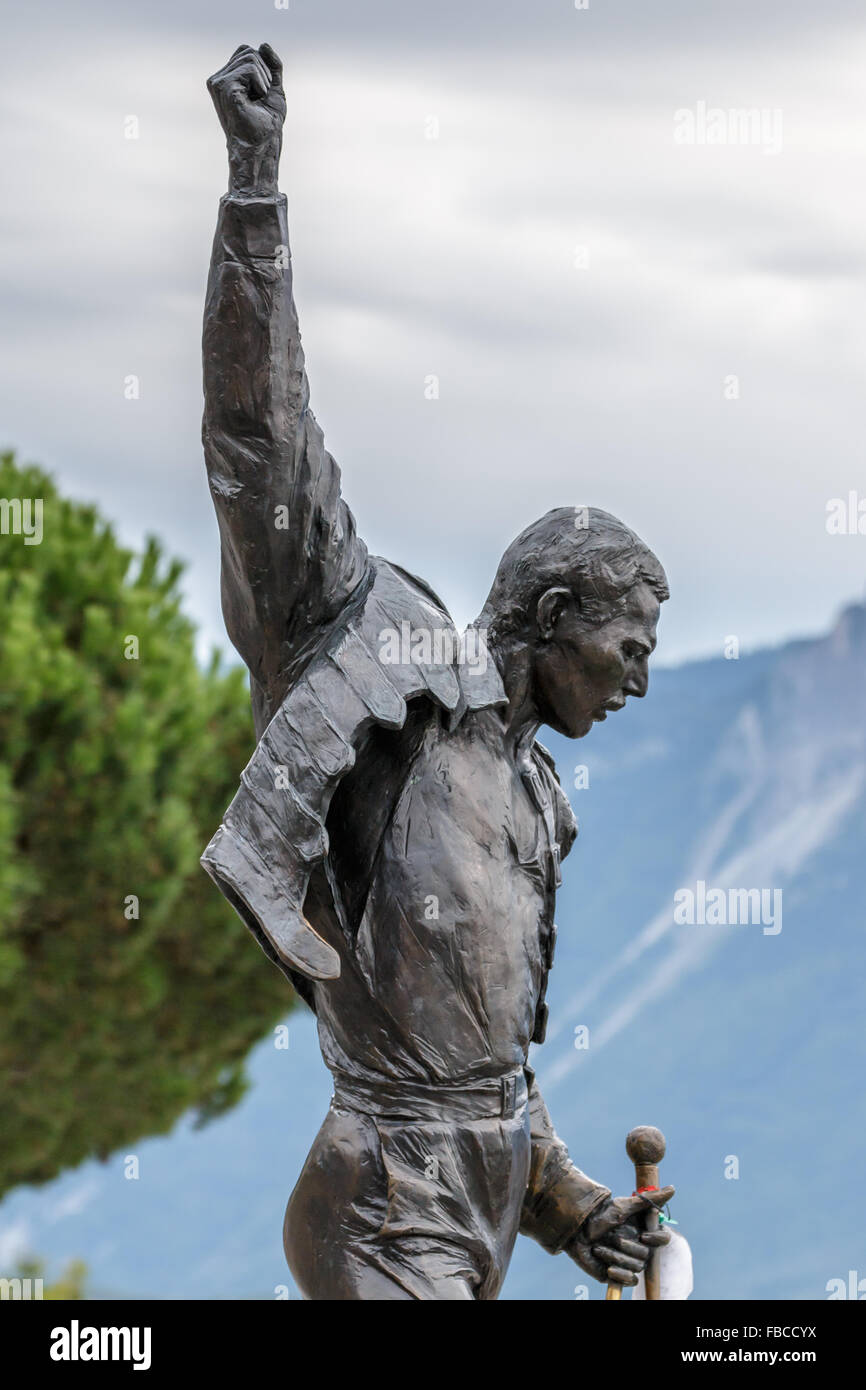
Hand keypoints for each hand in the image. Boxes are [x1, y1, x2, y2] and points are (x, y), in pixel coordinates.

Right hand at [207, 43, 285, 197]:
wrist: (262, 147)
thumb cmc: (267, 124)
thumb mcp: (274, 88)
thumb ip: (271, 66)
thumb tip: (263, 44)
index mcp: (227, 78)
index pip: (247, 51)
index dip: (263, 69)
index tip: (262, 94)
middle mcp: (218, 78)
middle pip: (249, 52)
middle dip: (265, 74)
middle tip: (260, 99)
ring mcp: (218, 82)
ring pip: (251, 58)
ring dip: (264, 82)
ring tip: (257, 102)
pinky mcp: (223, 86)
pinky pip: (250, 68)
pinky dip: (260, 85)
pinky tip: (254, 102)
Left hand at [568, 1186, 673, 1285]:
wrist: (577, 1229)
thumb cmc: (601, 1214)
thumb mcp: (624, 1205)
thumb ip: (649, 1199)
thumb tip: (673, 1188)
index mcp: (643, 1231)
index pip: (663, 1239)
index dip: (656, 1239)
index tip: (643, 1235)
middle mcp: (638, 1246)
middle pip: (647, 1255)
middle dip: (627, 1247)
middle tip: (611, 1237)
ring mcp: (629, 1261)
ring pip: (636, 1267)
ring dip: (617, 1257)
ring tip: (599, 1248)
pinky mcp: (618, 1274)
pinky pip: (630, 1281)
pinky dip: (620, 1276)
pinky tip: (608, 1268)